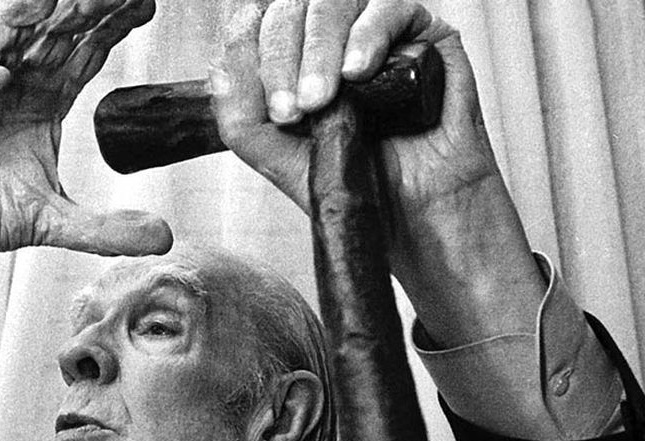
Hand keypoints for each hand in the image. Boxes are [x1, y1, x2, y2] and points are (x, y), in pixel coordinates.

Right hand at [0, 0, 171, 264]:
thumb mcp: (56, 222)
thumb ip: (106, 228)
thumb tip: (162, 238)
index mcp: (43, 98)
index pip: (84, 50)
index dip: (112, 26)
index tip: (146, 4)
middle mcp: (11, 84)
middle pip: (50, 34)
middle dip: (81, 9)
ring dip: (24, 18)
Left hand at [210, 0, 543, 347]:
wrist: (417, 215)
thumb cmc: (358, 186)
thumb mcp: (279, 158)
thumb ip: (240, 119)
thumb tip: (221, 71)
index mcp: (293, 60)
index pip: (257, 24)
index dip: (251, 51)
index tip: (272, 106)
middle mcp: (330, 40)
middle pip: (290, 10)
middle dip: (282, 59)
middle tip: (294, 109)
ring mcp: (375, 32)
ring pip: (333, 2)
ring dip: (319, 48)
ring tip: (323, 100)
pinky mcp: (423, 34)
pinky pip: (390, 6)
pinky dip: (368, 34)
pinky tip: (359, 71)